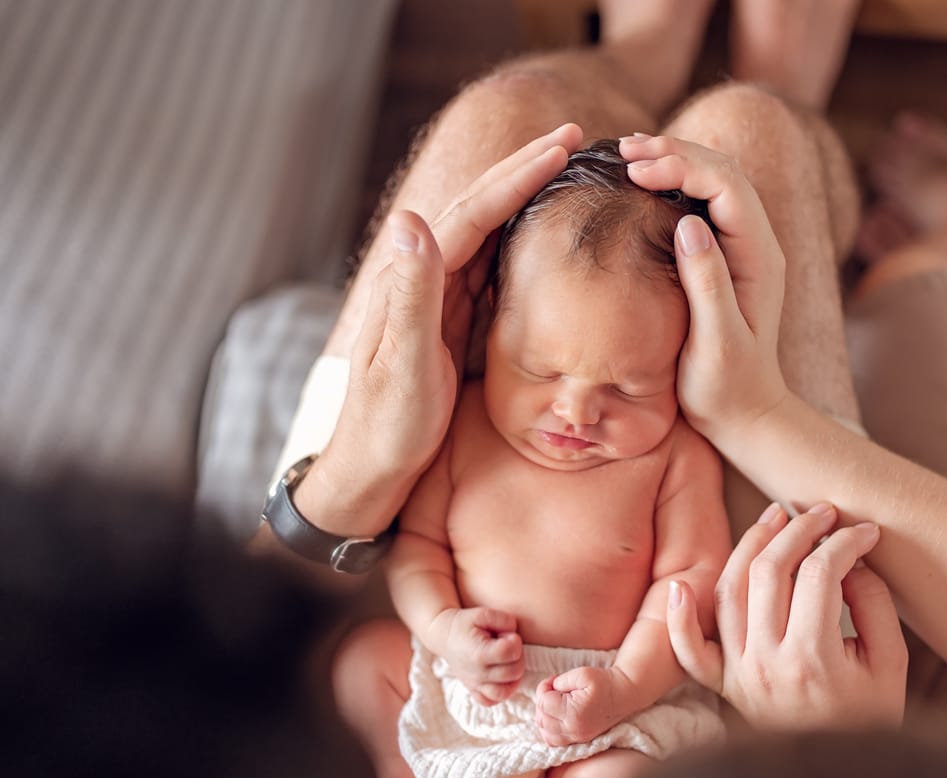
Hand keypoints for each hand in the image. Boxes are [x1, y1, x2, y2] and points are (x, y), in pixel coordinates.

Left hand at [309, 124, 584, 525]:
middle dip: (526, 170)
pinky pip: (492, 268)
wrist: (371, 470)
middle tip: (575, 137)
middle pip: (481, 209)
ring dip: (526, 197)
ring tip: (568, 170)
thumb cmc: (388, 426)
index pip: (472, 212)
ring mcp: (439, 298)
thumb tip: (411, 219)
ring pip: (489, 232)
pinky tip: (545, 233)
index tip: (563, 145)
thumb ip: (412, 296)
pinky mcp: (452, 321)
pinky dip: (521, 240)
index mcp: (414, 280)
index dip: (518, 175)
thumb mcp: (405, 365)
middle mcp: (423, 279)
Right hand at [430, 607, 524, 705]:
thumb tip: (516, 634)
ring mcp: (475, 684)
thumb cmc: (466, 623)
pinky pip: (491, 701)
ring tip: (507, 662)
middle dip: (517, 656)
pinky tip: (502, 678)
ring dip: (513, 676)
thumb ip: (505, 620)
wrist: (444, 635)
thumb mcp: (484, 614)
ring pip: (505, 692)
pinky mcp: (473, 690)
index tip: (507, 635)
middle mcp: (477, 673)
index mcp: (479, 653)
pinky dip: (501, 693)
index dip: (515, 641)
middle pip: (513, 672)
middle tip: (506, 646)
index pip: (509, 653)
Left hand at [535, 666, 627, 745]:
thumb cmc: (603, 682)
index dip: (544, 688)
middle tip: (554, 690)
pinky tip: (555, 716)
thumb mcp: (582, 674)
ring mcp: (576, 737)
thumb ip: (560, 681)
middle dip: (542, 701)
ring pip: (545, 733)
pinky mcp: (578, 740)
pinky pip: (553, 742)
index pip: (543, 703)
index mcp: (573, 713)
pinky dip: (548, 730)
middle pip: (541, 719)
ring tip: (554, 702)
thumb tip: (550, 690)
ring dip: (543, 716)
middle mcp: (573, 729)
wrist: (623, 694)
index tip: (554, 680)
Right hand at [618, 134, 789, 439]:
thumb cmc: (727, 388)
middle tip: (624, 148)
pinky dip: (674, 182)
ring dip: (675, 160)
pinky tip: (644, 179)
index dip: (683, 165)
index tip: (637, 170)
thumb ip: (708, 284)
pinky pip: (704, 202)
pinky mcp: (725, 257)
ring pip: (715, 180)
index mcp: (759, 258)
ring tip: (629, 152)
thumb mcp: (716, 343)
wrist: (745, 414)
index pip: (727, 186)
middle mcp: (757, 244)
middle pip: (723, 171)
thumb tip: (689, 224)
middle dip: (676, 151)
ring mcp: (743, 248)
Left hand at [667, 503, 906, 729]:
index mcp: (813, 660)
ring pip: (730, 592)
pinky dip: (680, 619)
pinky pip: (691, 652)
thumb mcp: (890, 664)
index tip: (864, 532)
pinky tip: (680, 585)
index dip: (844, 541)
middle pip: (771, 572)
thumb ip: (875, 606)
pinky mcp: (724, 686)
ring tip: (777, 518)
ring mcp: (739, 675)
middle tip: (823, 513)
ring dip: (750, 546)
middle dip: (799, 530)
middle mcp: (766, 664)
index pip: (822, 574)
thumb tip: (852, 558)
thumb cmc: (872, 720)